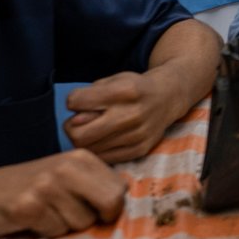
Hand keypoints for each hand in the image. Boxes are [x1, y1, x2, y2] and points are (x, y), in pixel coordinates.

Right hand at [0, 149, 126, 238]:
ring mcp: (47, 185)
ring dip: (66, 226)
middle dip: (96, 219)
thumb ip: (94, 186)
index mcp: (81, 157)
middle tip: (71, 217)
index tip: (92, 211)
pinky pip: (56, 231)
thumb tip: (128, 208)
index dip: (111, 208)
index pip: (121, 189)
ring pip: (82, 222)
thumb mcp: (64, 178)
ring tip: (45, 214)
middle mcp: (67, 166)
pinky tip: (30, 220)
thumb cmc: (28, 191)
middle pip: (111, 204)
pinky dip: (46, 233)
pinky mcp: (29, 205)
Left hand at [64, 70, 201, 163]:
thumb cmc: (133, 88)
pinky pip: (104, 158)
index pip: (76, 102)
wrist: (167, 98)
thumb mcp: (112, 81)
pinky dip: (98, 149)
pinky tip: (104, 139)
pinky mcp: (139, 150)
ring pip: (89, 149)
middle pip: (78, 134)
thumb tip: (74, 122)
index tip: (80, 101)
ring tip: (93, 129)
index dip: (73, 101)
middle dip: (71, 127)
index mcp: (124, 90)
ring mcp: (137, 135)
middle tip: (78, 122)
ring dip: (84, 140)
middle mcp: (132, 114)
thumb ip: (90, 96)